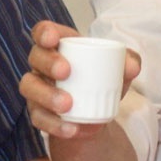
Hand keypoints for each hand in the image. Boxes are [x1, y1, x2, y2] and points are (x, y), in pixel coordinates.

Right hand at [21, 20, 139, 139]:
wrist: (97, 115)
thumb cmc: (103, 80)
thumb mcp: (120, 70)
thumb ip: (129, 62)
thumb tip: (132, 66)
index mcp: (60, 46)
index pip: (44, 32)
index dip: (44, 32)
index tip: (53, 39)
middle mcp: (42, 65)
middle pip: (36, 57)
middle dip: (48, 62)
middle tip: (65, 72)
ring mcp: (37, 89)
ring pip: (29, 87)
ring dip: (47, 95)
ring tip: (67, 105)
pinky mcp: (37, 112)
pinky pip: (38, 118)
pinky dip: (55, 124)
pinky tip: (71, 129)